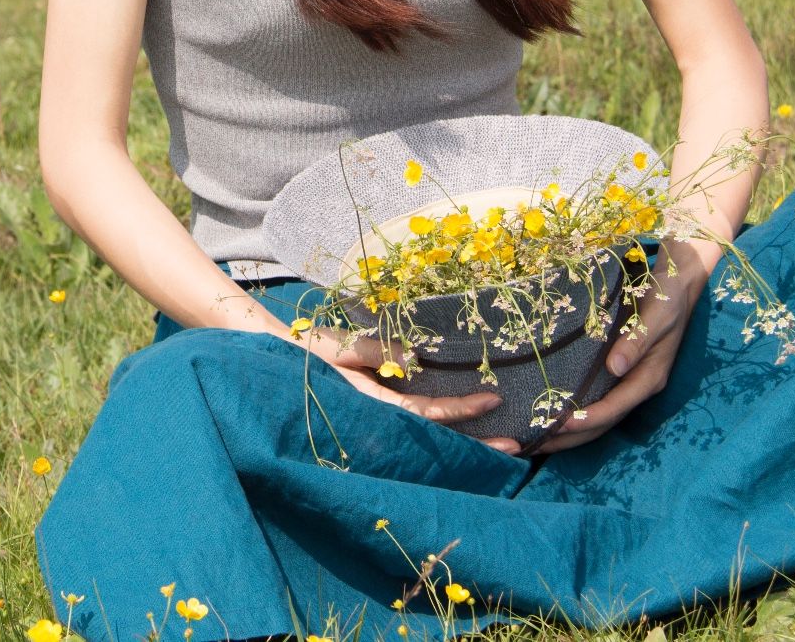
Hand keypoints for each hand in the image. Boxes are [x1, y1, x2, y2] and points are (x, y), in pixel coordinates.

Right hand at [285, 325, 522, 456]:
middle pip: (436, 438)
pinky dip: (446, 435)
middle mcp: (381, 420)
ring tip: (505, 448)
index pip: (424, 412)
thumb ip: (374, 350)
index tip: (493, 400)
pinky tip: (468, 436)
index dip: (459, 409)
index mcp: (373, 403)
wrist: (276, 364)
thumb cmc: (305, 351)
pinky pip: (418, 430)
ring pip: (431, 439)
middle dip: (475, 445)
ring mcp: (381, 423)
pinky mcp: (379, 417)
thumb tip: (415, 357)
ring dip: (467, 444)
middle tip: (518, 447)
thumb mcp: (337, 346)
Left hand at [533, 248, 701, 453]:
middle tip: (535, 445)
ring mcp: (627, 383)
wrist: (675, 287)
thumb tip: (615, 367)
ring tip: (534, 439)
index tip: (561, 424)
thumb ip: (636, 341)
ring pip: (597, 418)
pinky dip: (572, 412)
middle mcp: (636, 387)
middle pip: (602, 423)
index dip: (589, 418)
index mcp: (648, 379)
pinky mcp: (617, 374)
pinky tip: (547, 414)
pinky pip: (594, 400)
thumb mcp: (655, 317)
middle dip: (571, 437)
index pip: (614, 408)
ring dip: (568, 432)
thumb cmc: (666, 299)